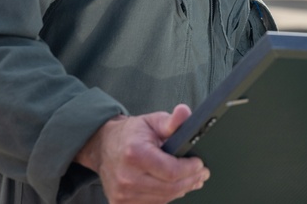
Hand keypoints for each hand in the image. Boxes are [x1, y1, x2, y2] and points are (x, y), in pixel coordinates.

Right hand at [76, 105, 208, 202]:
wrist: (104, 146)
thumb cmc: (131, 134)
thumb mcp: (152, 121)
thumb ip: (171, 121)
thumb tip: (185, 112)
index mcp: (135, 154)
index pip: (171, 171)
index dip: (190, 169)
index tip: (200, 164)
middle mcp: (126, 176)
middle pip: (169, 188)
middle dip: (190, 180)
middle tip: (202, 174)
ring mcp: (122, 193)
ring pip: (163, 199)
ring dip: (181, 190)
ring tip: (193, 180)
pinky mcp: (120, 203)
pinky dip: (167, 197)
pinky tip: (176, 188)